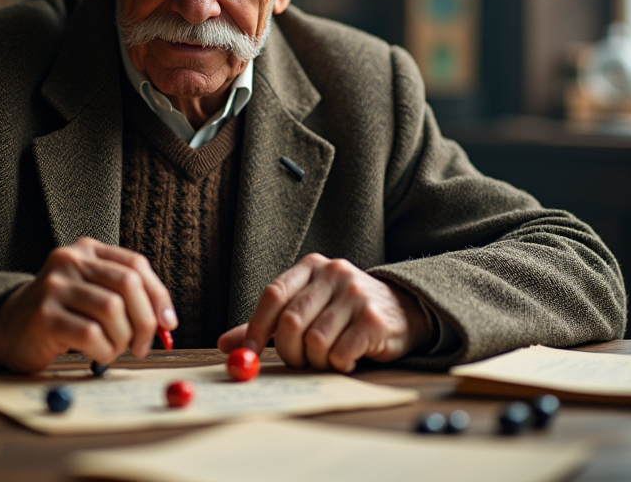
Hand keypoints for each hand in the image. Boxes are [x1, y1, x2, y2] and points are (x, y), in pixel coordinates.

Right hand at [0, 237, 176, 372]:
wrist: (8, 329)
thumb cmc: (61, 315)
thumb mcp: (91, 293)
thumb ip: (126, 298)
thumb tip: (166, 321)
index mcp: (87, 250)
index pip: (136, 265)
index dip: (158, 296)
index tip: (168, 324)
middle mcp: (70, 260)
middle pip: (128, 284)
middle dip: (145, 321)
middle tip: (142, 346)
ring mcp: (54, 286)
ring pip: (112, 309)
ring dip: (122, 338)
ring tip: (112, 349)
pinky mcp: (43, 315)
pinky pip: (90, 334)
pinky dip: (103, 351)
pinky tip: (96, 355)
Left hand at [217, 254, 429, 372]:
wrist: (404, 311)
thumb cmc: (346, 313)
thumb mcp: (308, 308)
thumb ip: (268, 325)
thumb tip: (226, 344)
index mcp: (311, 267)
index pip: (273, 294)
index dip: (256, 328)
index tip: (248, 355)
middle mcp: (334, 273)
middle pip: (291, 321)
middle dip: (289, 351)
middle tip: (299, 361)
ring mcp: (356, 294)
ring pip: (315, 341)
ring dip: (316, 360)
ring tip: (328, 357)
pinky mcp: (374, 319)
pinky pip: (340, 353)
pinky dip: (338, 364)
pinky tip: (348, 358)